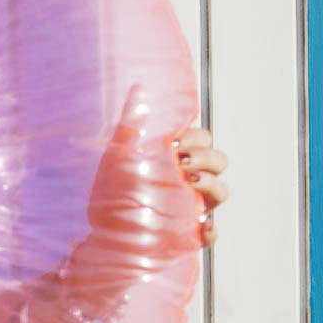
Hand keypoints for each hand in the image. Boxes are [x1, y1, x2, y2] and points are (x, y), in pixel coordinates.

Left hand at [66, 87, 208, 313]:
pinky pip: (212, 232)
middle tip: (182, 161)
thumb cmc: (111, 192)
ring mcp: (194, 206)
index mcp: (178, 159)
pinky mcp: (191, 233)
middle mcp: (191, 180)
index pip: (203, 140)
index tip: (174, 142)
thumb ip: (129, 125)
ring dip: (213, 185)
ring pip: (222, 191)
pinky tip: (201, 226)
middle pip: (219, 162)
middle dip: (207, 158)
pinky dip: (211, 229)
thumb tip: (138, 88)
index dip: (196, 138)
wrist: (101, 233)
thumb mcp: (117, 157)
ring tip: (189, 181)